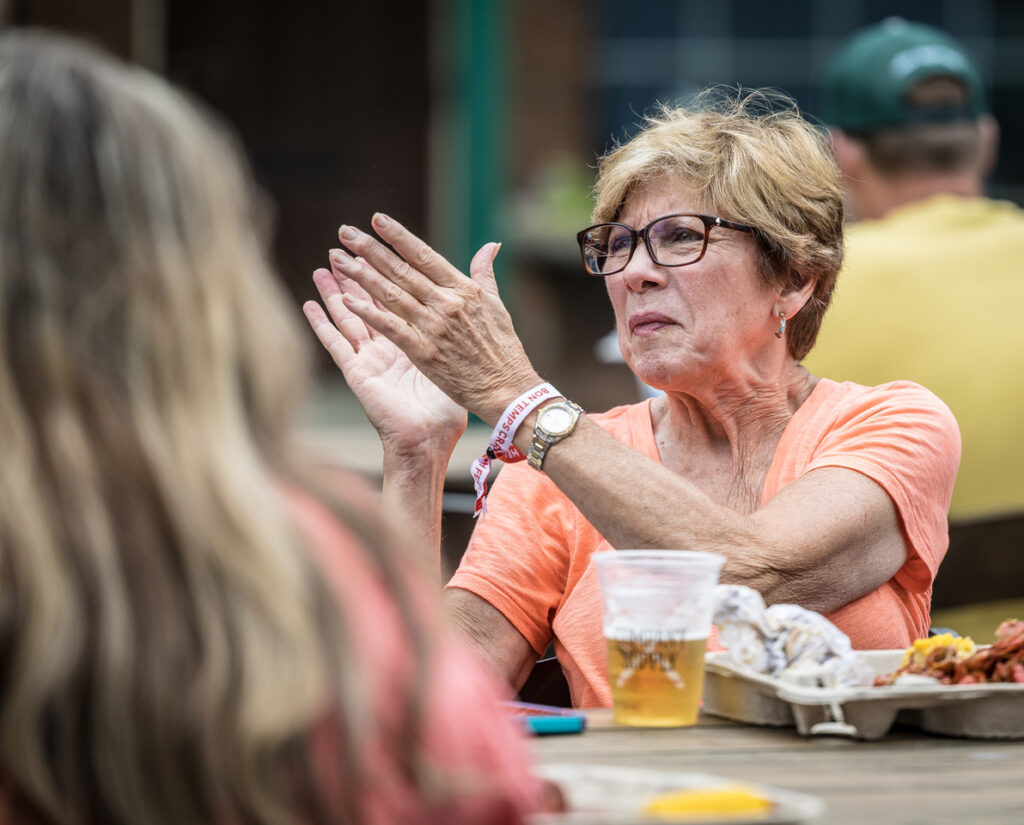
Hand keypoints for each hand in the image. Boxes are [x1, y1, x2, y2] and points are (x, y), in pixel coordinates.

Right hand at [303, 255, 465, 458]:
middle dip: (359, 272)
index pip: (399, 298)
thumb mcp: (459, 361)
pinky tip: (308, 304)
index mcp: (414, 341)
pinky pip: (336, 344)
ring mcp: (371, 359)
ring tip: (322, 265)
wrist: (431, 442)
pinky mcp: (358, 374)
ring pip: (349, 316)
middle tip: (345, 244)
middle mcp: (389, 347)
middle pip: (370, 301)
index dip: (389, 272)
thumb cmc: (448, 410)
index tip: (382, 245)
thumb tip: (476, 304)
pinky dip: (321, 324)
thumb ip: (462, 328)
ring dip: (335, 291)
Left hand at [323, 214, 541, 425]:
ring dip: (361, 275)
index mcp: (464, 289)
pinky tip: (348, 300)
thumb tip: (490, 245)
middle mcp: (446, 303)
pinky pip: (390, 327)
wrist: (506, 389)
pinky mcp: (424, 352)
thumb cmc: (503, 350)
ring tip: (337, 258)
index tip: (377, 219)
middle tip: (344, 231)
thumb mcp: (497, 306)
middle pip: (401, 270)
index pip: (424, 255)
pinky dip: (369, 312)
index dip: (398, 237)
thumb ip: (485, 274)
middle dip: (370, 249)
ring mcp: (434, 327)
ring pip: (390, 294)